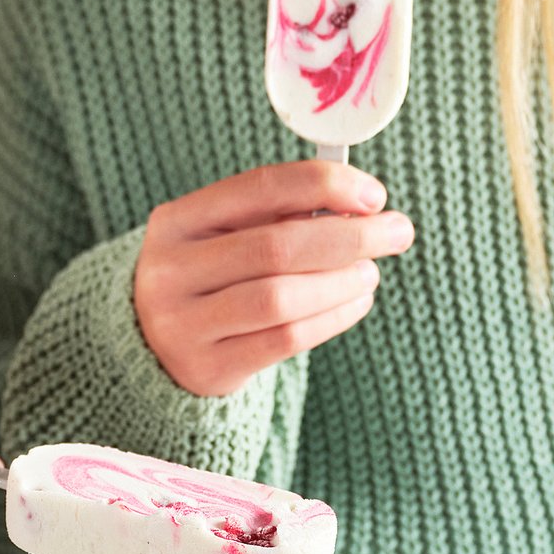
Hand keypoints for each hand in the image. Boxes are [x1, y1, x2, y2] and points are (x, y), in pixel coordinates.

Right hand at [134, 161, 413, 395]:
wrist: (156, 346)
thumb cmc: (213, 277)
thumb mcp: (227, 236)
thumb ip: (280, 216)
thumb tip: (360, 206)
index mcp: (176, 220)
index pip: (260, 187)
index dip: (324, 185)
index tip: (375, 194)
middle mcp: (171, 270)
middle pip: (276, 246)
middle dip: (349, 236)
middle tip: (398, 232)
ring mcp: (183, 324)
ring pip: (281, 298)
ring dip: (341, 281)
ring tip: (371, 273)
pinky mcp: (208, 367)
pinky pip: (285, 340)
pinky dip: (332, 318)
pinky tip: (356, 303)